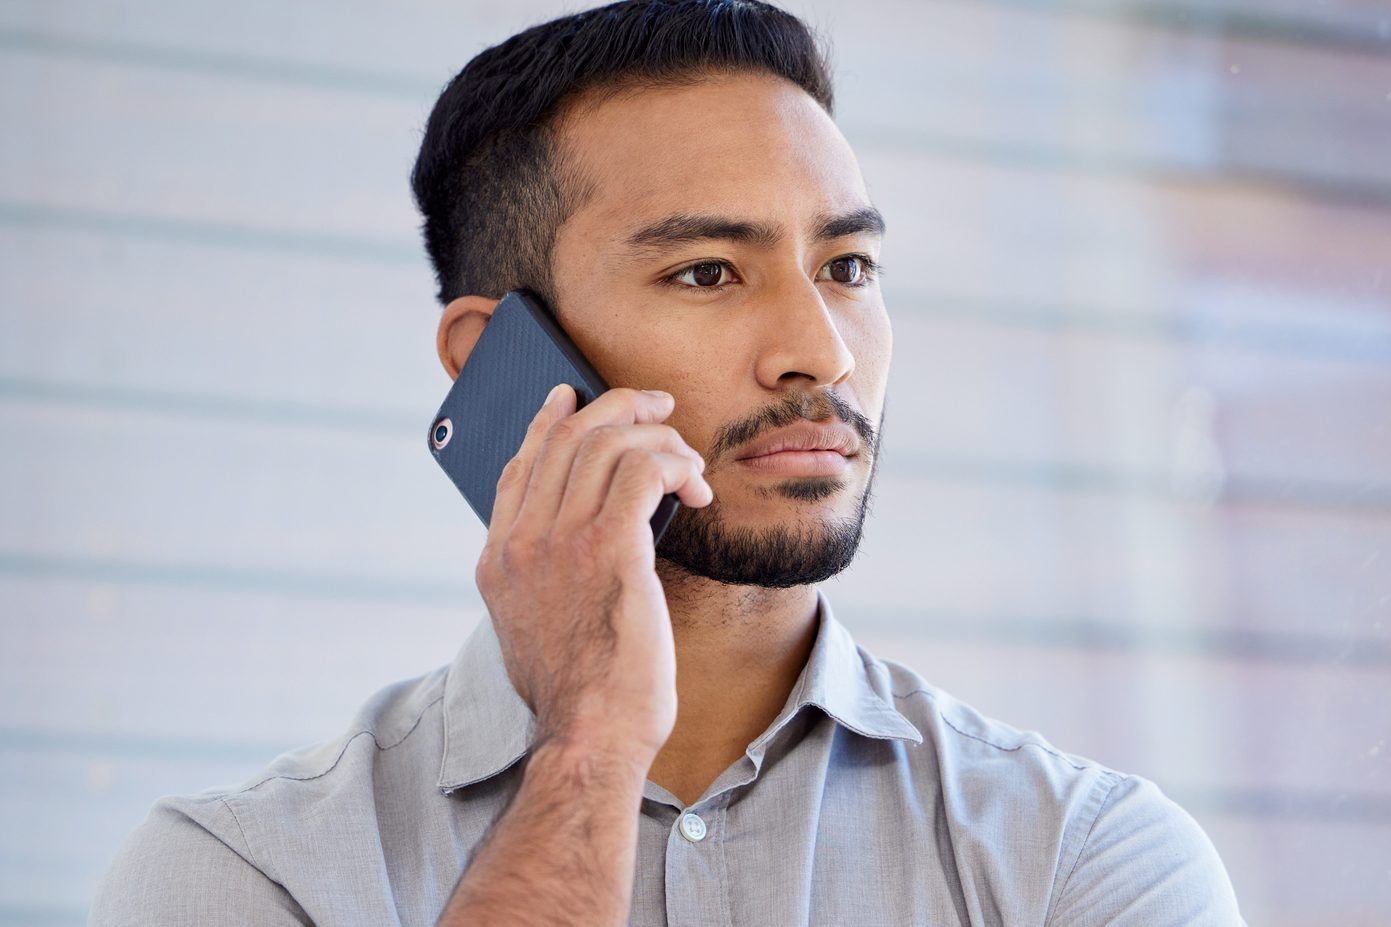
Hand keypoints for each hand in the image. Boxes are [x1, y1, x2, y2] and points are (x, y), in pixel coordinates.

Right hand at [474, 384, 711, 764]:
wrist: (589, 736)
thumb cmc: (579, 696)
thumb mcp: (535, 632)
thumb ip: (542, 581)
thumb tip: (578, 546)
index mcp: (498, 561)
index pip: (520, 465)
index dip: (548, 422)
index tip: (573, 397)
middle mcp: (521, 542)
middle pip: (565, 439)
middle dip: (617, 408)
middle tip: (658, 405)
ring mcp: (559, 542)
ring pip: (608, 444)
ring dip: (659, 439)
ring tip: (690, 461)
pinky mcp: (609, 548)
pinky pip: (643, 469)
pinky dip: (675, 464)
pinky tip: (696, 487)